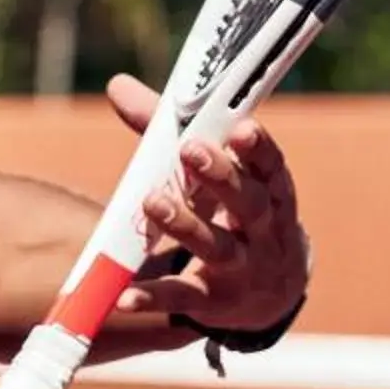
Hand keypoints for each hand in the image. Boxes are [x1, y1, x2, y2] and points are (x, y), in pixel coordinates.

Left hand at [102, 74, 311, 333]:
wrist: (268, 294)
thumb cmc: (234, 215)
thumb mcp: (215, 176)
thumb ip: (167, 131)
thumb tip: (117, 85)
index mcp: (271, 195)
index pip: (272, 168)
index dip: (259, 149)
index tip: (241, 128)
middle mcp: (266, 232)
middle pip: (249, 204)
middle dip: (222, 177)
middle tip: (192, 150)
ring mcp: (244, 270)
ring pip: (218, 247)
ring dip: (187, 225)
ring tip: (154, 202)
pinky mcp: (215, 303)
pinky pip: (182, 297)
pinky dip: (153, 297)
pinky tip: (124, 296)